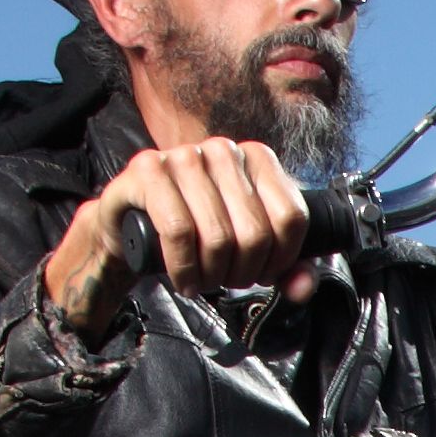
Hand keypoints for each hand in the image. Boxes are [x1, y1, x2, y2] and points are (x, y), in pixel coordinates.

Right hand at [41, 137, 315, 332]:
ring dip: (210, 274)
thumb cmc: (194, 234)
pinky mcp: (148, 170)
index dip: (279, 259)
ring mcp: (184, 156)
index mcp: (256, 158)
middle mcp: (223, 150)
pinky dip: (183, 267)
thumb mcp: (247, 249)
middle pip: (255, 233)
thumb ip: (285, 267)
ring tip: (201, 280)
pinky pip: (178, 231)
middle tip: (224, 280)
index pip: (291, 218)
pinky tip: (182, 277)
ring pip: (218, 236)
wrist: (131, 226)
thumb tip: (304, 286)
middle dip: (241, 272)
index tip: (259, 271)